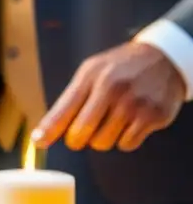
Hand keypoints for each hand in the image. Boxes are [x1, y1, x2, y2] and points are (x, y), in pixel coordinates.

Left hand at [32, 42, 185, 151]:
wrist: (165, 58)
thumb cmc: (120, 68)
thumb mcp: (92, 72)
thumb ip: (70, 100)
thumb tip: (44, 132)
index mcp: (92, 76)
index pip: (64, 109)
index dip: (49, 129)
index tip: (39, 142)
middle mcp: (112, 89)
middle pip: (80, 134)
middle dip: (77, 139)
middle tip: (82, 132)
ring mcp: (134, 103)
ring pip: (102, 143)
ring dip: (102, 138)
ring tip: (111, 120)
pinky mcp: (153, 116)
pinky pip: (127, 145)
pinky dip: (125, 139)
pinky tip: (130, 122)